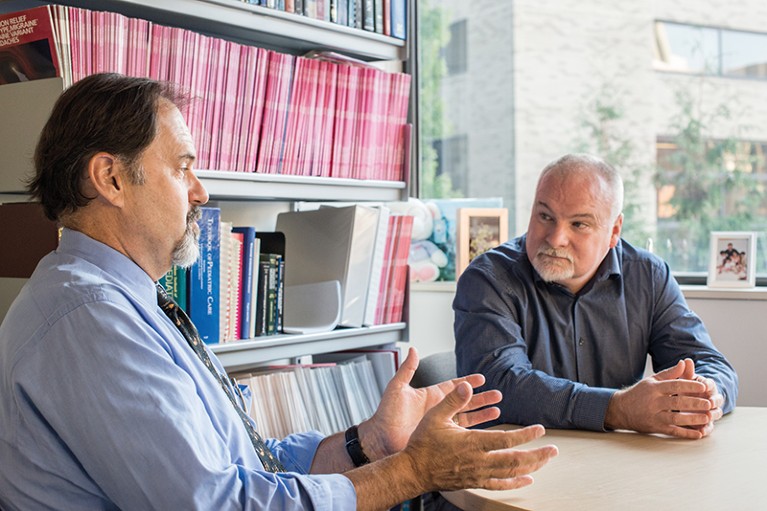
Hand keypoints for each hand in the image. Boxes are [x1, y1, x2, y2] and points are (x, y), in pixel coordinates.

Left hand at [359, 347, 501, 459]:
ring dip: (482, 413)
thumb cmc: (386, 414)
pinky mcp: (441, 439)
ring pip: (467, 417)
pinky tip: (486, 430)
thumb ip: (407, 369)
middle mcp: (438, 409)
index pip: (453, 387)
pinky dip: (475, 432)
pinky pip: (461, 434)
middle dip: (481, 398)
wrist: (381, 439)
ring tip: (497, 409)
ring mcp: (440, 424)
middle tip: (498, 394)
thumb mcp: (397, 388)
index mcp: (430, 396)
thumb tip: (412, 349)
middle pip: (465, 401)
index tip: (482, 378)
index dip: (468, 382)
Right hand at [402, 381, 557, 491]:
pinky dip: (516, 483)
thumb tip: (466, 384)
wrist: (413, 470)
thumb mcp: (435, 416)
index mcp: (472, 443)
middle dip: (538, 455)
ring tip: (545, 460)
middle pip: (515, 460)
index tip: (540, 430)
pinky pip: (500, 485)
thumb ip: (453, 400)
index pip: (507, 440)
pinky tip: (528, 479)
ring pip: (511, 473)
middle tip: (553, 449)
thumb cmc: (423, 443)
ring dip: (532, 467)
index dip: (526, 435)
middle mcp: (479, 461)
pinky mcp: (475, 482)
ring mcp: (478, 474)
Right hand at [604, 359, 714, 438]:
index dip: (690, 386)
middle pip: (677, 402)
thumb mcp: (652, 380)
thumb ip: (669, 373)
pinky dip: (686, 434)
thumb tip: (684, 363)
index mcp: (654, 388)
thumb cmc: (639, 393)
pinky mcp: (656, 428)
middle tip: (709, 403)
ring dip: (692, 419)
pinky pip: (673, 431)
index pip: (674, 385)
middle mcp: (654, 402)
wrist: (621, 410)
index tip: (703, 387)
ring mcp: (654, 416)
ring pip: (676, 418)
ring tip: (707, 418)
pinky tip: (698, 434)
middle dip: (694, 403)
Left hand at [685, 373, 724, 435]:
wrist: (686, 399)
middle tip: (709, 402)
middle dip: (714, 401)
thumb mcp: (685, 380)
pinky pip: (708, 427)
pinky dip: (706, 429)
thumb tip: (687, 360)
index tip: (705, 385)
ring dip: (712, 415)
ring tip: (707, 416)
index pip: (711, 384)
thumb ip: (686, 372)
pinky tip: (701, 432)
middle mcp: (712, 399)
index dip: (709, 384)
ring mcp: (710, 411)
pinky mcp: (705, 423)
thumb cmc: (686, 387)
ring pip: (716, 414)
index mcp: (707, 387)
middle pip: (718, 400)